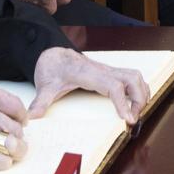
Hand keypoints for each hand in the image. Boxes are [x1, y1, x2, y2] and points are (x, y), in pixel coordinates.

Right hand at [0, 81, 29, 170]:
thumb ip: (8, 101)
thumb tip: (24, 118)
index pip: (17, 110)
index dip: (23, 116)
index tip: (20, 119)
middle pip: (14, 129)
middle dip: (20, 134)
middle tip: (17, 136)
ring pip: (5, 144)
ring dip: (15, 148)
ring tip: (15, 147)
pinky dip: (0, 161)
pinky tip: (7, 161)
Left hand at [30, 47, 150, 125]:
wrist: (54, 54)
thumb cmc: (52, 69)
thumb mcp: (45, 86)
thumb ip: (40, 102)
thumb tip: (31, 118)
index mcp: (88, 74)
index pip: (113, 85)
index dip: (122, 101)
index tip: (127, 119)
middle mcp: (103, 70)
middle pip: (131, 78)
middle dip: (138, 99)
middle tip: (133, 120)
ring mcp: (108, 70)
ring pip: (135, 76)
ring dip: (141, 94)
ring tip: (136, 114)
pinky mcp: (111, 73)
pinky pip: (132, 77)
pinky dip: (139, 89)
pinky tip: (135, 104)